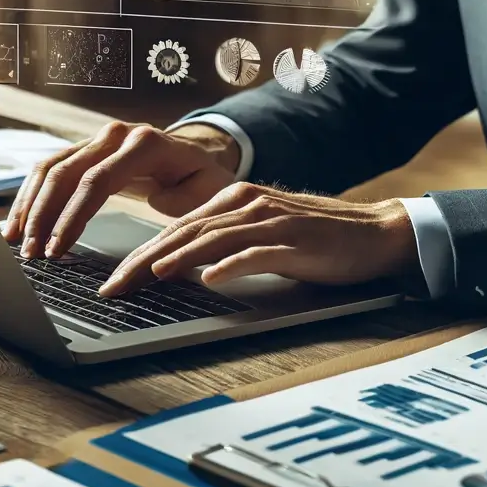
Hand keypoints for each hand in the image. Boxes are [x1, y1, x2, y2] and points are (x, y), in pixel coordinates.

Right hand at [2, 121, 237, 258]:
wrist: (196, 153)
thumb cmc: (201, 177)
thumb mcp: (207, 190)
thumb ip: (185, 200)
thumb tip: (159, 208)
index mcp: (146, 144)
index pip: (97, 180)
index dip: (72, 216)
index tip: (57, 249)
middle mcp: (117, 135)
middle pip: (66, 172)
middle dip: (43, 216)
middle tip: (31, 254)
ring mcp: (98, 139)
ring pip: (51, 168)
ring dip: (30, 207)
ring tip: (17, 243)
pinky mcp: (86, 150)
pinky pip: (50, 169)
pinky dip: (32, 196)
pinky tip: (18, 223)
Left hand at [97, 181, 419, 295]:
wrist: (374, 231)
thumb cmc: (317, 238)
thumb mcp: (263, 234)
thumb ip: (226, 241)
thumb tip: (182, 264)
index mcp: (237, 199)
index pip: (177, 227)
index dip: (141, 253)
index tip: (113, 279)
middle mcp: (249, 203)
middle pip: (185, 232)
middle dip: (143, 260)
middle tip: (113, 288)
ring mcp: (272, 220)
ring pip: (213, 238)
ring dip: (177, 259)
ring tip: (147, 278)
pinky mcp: (295, 240)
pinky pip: (257, 252)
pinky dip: (231, 264)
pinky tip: (211, 278)